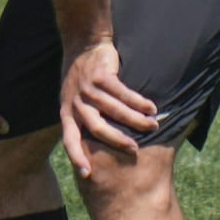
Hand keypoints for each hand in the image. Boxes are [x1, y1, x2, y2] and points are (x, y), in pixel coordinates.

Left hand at [60, 39, 159, 178]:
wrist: (83, 45)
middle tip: (133, 149)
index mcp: (67, 112)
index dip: (77, 157)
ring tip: (152, 125)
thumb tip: (101, 145)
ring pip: (114, 110)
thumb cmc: (81, 79)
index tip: (87, 174)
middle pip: (96, 127)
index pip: (69, 139)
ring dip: (135, 120)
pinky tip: (151, 107)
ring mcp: (88, 89)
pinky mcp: (102, 75)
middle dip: (116, 140)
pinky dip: (138, 102)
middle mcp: (76, 102)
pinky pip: (123, 93)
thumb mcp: (73, 100)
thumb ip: (83, 118)